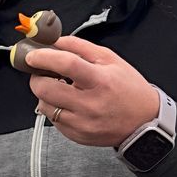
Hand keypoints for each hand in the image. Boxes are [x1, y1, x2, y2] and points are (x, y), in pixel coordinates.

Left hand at [23, 37, 160, 147]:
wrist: (144, 122)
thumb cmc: (128, 89)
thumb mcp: (110, 59)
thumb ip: (79, 47)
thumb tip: (54, 40)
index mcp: (100, 81)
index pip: (66, 65)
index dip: (44, 57)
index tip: (32, 55)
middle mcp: (89, 104)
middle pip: (45, 89)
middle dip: (37, 77)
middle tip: (43, 72)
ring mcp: (81, 123)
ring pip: (44, 106)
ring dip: (46, 94)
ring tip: (62, 89)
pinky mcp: (76, 135)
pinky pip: (53, 120)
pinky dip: (56, 108)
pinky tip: (70, 104)